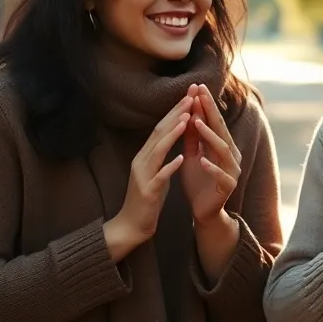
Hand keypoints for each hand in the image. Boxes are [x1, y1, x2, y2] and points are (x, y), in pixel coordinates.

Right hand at [103, 96, 189, 261]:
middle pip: (159, 132)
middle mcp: (141, 161)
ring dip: (172, 134)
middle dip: (176, 113)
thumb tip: (172, 133)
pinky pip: (159, 177)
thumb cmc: (147, 198)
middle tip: (191, 96)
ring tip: (186, 119)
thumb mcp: (156, 171)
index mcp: (144, 155)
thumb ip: (161, 153)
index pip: (161, 127)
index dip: (175, 110)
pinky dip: (170, 166)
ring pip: (158, 150)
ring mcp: (143, 176)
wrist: (131, 226)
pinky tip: (181, 158)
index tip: (190, 96)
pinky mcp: (147, 192)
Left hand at [179, 83, 241, 227]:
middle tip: (200, 94)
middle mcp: (231, 155)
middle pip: (220, 129)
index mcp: (222, 145)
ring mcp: (232, 170)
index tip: (196, 87)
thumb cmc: (198, 181)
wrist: (204, 211)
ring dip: (210, 135)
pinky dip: (212, 167)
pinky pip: (221, 175)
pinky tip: (202, 160)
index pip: (214, 121)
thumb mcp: (192, 155)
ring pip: (223, 149)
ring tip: (197, 122)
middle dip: (210, 111)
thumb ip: (192, 137)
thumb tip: (187, 112)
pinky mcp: (228, 186)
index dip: (206, 104)